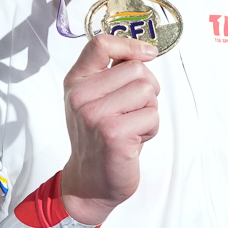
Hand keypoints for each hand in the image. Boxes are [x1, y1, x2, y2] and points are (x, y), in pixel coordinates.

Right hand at [59, 33, 159, 225]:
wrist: (90, 182)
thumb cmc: (100, 138)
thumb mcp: (95, 100)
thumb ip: (112, 74)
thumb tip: (145, 52)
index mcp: (76, 82)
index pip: (101, 44)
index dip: (130, 45)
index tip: (147, 54)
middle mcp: (80, 95)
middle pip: (136, 69)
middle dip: (147, 90)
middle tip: (132, 112)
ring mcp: (95, 114)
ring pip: (147, 91)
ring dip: (149, 111)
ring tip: (132, 127)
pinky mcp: (113, 133)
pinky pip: (152, 117)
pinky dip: (150, 130)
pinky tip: (133, 141)